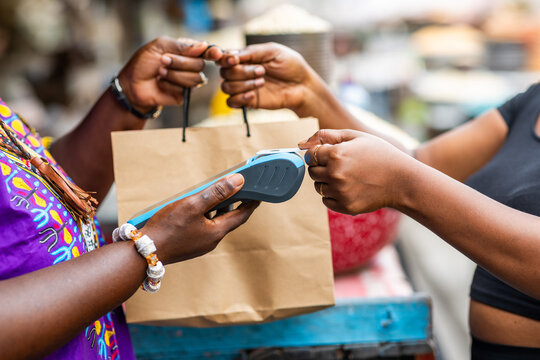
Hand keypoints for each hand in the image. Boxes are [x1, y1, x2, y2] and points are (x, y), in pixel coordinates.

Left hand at [117, 37, 223, 112]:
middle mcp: (190, 65)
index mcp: (186, 51)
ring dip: (175, 74)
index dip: (212, 52)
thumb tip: (203, 45)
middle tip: (163, 61)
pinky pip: (185, 90)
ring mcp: (188, 81)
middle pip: (200, 65)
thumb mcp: (159, 46)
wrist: (132, 84)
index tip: (214, 53)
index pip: (205, 50)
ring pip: (195, 79)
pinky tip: (160, 83)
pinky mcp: (183, 94)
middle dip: (181, 63)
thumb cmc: (143, 63)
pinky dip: (170, 85)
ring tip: (160, 73)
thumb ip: (181, 45)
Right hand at [141, 174, 258, 264]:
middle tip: (240, 188)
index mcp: (217, 232)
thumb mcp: (193, 204)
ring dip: (219, 209)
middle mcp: (211, 240)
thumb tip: (239, 181)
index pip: (242, 215)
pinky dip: (206, 216)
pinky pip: (204, 227)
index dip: (251, 202)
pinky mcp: (190, 245)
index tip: (259, 193)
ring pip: (215, 223)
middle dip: (235, 203)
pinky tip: (197, 208)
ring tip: (218, 193)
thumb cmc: (167, 228)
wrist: (144, 253)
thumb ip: (217, 192)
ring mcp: (200, 244)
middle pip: (229, 219)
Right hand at [217, 42, 319, 113]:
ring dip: (243, 84)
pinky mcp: (248, 102)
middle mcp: (240, 72)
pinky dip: (239, 98)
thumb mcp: (272, 51)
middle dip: (242, 72)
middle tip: (262, 71)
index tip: (235, 60)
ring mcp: (243, 87)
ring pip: (226, 87)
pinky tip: (253, 95)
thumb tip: (230, 55)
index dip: (225, 59)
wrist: (302, 85)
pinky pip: (231, 102)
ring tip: (262, 82)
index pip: (223, 57)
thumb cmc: (290, 65)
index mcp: (244, 57)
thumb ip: (251, 52)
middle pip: (224, 73)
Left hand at [298, 129, 414, 214]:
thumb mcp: (355, 136)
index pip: (310, 155)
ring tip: (347, 176)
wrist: (402, 180)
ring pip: (318, 187)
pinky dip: (333, 195)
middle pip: (311, 172)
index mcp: (336, 154)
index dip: (319, 154)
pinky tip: (349, 188)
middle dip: (321, 167)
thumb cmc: (379, 154)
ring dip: (326, 182)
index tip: (330, 154)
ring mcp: (340, 192)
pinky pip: (326, 201)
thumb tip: (300, 143)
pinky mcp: (345, 206)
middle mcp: (335, 174)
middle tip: (340, 165)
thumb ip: (326, 135)